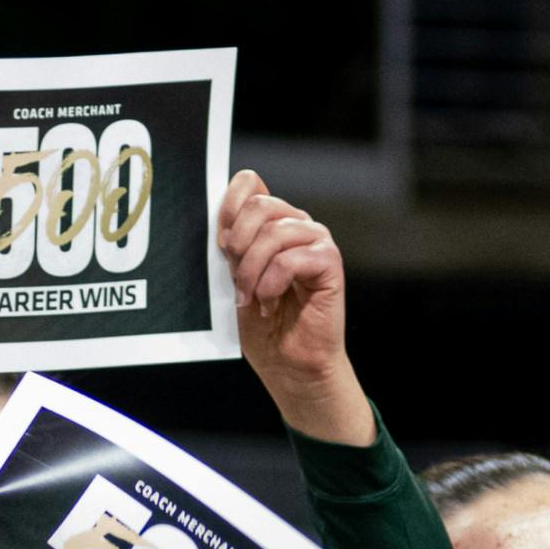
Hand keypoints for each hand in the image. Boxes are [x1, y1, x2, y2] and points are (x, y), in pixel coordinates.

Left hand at [217, 170, 371, 444]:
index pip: (250, 184)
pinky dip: (273, 283)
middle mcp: (297, 225)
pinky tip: (271, 304)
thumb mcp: (234, 276)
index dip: (230, 206)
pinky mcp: (330, 264)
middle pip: (259, 205)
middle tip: (235, 279)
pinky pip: (292, 258)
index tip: (222, 245)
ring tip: (251, 297)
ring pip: (274, 232)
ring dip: (253, 269)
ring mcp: (316, 242)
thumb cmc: (262, 325)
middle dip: (238, 244)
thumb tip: (219, 221)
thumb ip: (231, 243)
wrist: (290, 365)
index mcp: (273, 222)